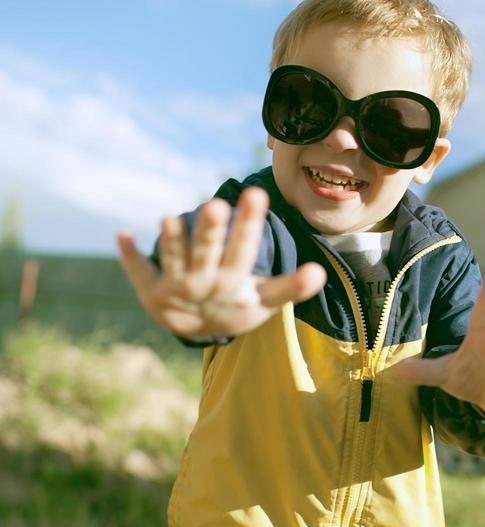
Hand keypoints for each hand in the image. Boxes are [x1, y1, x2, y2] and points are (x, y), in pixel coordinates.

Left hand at [116, 187, 326, 338]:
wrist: (199, 333)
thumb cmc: (235, 307)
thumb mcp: (264, 301)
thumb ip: (290, 287)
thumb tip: (320, 273)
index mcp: (232, 283)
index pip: (242, 251)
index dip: (248, 224)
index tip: (255, 194)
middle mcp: (202, 284)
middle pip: (206, 253)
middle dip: (209, 231)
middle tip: (214, 204)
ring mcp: (175, 287)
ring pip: (172, 261)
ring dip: (170, 242)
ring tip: (169, 219)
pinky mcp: (150, 289)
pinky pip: (139, 271)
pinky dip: (129, 256)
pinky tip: (122, 234)